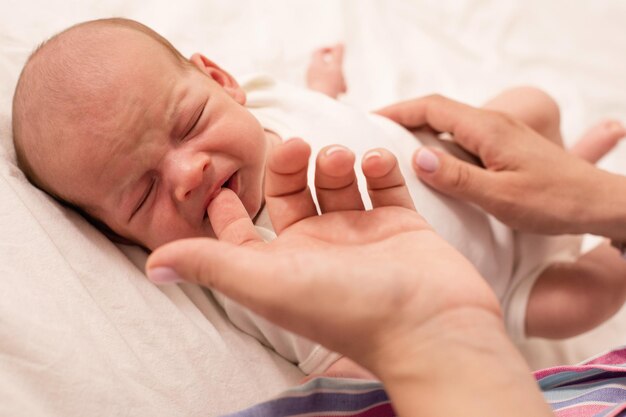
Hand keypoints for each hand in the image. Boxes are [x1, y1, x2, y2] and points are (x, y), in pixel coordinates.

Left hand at [146, 138, 549, 416]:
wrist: (430, 326)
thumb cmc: (346, 307)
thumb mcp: (266, 282)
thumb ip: (211, 264)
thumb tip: (152, 266)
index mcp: (284, 263)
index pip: (246, 231)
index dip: (228, 207)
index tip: (220, 177)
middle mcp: (320, 249)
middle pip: (294, 193)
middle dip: (289, 165)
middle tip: (296, 145)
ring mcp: (363, 236)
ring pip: (339, 183)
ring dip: (335, 161)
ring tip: (339, 158)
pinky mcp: (403, 226)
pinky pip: (385, 185)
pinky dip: (379, 166)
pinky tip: (376, 160)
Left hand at [306, 44, 346, 98]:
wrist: (320, 106)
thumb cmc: (328, 85)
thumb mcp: (336, 67)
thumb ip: (338, 54)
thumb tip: (340, 43)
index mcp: (314, 64)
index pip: (318, 51)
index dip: (328, 49)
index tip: (337, 52)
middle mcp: (311, 72)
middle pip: (326, 65)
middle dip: (337, 69)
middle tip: (344, 76)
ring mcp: (312, 82)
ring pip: (327, 76)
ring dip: (338, 79)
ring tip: (343, 88)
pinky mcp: (315, 91)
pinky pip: (326, 85)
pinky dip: (334, 86)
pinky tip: (340, 93)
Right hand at [377, 95, 625, 237]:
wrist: (599, 203)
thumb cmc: (554, 201)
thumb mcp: (500, 196)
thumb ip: (457, 178)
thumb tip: (416, 159)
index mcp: (487, 129)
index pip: (432, 107)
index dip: (397, 111)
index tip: (369, 119)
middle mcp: (492, 124)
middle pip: (437, 109)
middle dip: (403, 117)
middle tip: (374, 134)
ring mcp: (500, 133)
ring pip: (450, 122)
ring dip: (420, 128)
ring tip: (394, 146)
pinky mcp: (505, 146)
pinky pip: (462, 135)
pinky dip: (439, 141)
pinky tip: (431, 161)